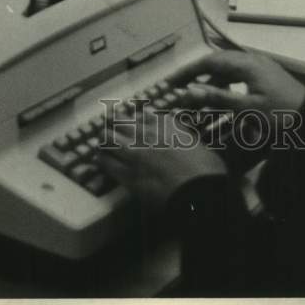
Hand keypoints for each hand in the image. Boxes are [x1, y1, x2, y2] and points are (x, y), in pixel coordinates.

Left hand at [97, 108, 226, 209]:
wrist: (199, 190)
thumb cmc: (205, 168)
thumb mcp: (194, 142)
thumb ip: (180, 134)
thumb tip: (176, 135)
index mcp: (165, 124)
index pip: (141, 114)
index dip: (132, 116)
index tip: (127, 116)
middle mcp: (147, 134)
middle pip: (121, 122)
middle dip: (114, 123)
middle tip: (108, 124)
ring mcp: (135, 154)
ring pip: (110, 140)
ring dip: (105, 139)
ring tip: (101, 140)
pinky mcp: (129, 176)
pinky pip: (108, 164)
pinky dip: (102, 160)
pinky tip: (99, 159)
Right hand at [170, 50, 304, 115]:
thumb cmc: (283, 116)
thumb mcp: (248, 110)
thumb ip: (218, 99)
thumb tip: (189, 91)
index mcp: (247, 64)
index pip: (210, 62)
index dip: (188, 72)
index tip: (170, 83)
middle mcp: (253, 60)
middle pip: (218, 62)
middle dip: (196, 74)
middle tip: (177, 88)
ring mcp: (262, 68)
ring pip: (229, 70)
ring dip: (211, 81)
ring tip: (195, 96)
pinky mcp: (268, 78)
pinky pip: (239, 76)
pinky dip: (225, 86)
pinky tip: (220, 98)